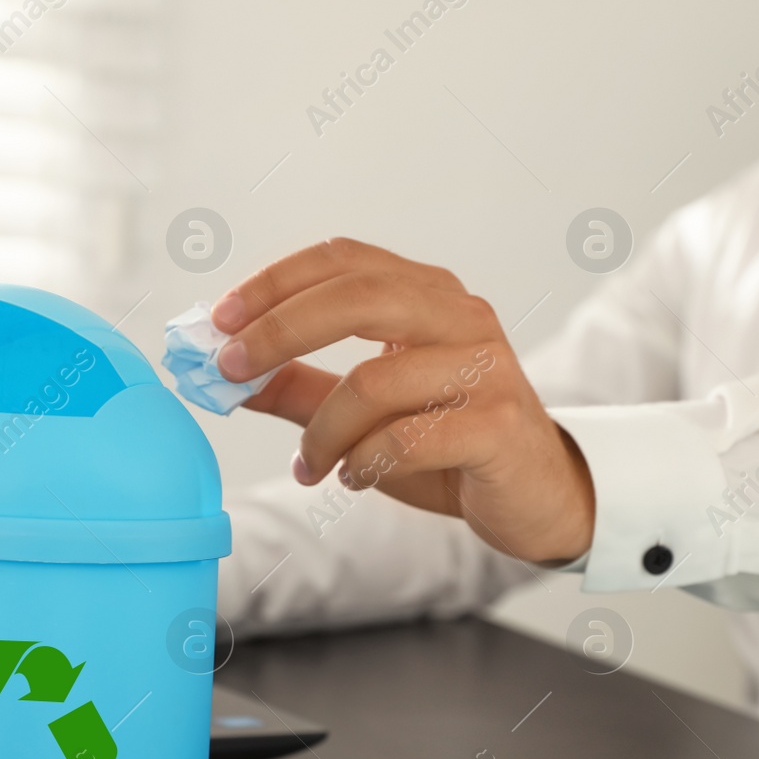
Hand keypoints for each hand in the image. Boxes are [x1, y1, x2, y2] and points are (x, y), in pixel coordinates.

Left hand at [211, 238, 594, 563]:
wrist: (539, 497)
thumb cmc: (449, 446)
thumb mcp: (363, 413)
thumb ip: (298, 387)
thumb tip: (220, 374)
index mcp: (429, 296)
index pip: (344, 260)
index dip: (276, 282)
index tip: (219, 321)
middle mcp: (462, 318)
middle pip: (358, 296)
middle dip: (280, 329)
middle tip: (232, 369)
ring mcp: (486, 368)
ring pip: (373, 380)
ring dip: (321, 430)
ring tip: (308, 464)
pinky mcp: (498, 425)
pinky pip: (406, 438)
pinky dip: (362, 462)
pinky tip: (352, 478)